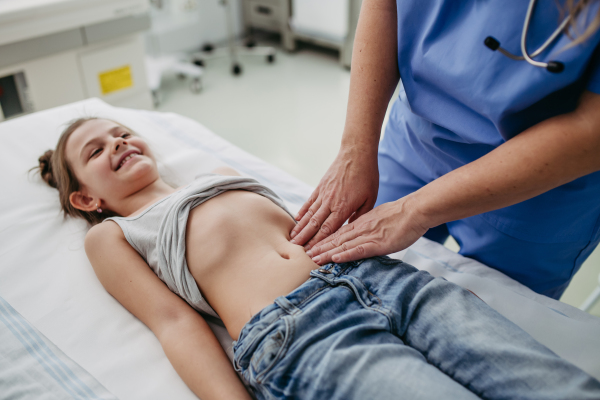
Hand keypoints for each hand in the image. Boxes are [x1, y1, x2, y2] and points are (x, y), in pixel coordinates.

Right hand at [290, 147, 378, 247]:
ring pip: (309, 214)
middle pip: (315, 224)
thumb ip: (359, 216)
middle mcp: (330, 202)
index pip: (328, 229)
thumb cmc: (367, 176)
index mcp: (343, 207)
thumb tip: (350, 230)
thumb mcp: (370, 198)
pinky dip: (302, 211)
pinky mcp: (320, 187)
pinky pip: (309, 202)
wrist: (356, 153)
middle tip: (295, 249)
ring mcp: (323, 194)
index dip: (318, 242)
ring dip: (301, 227)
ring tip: (292, 238)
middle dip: (305, 238)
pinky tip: (297, 219)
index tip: (311, 252)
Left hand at [305, 196, 428, 264]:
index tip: (313, 245)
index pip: (338, 232)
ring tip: (312, 258)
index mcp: (361, 222)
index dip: (324, 239)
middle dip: (320, 247)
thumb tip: (361, 233)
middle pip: (336, 239)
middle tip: (305, 254)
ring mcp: (368, 235)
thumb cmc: (401, 215)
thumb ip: (368, 225)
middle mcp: (361, 228)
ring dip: (327, 252)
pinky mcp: (378, 243)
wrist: (415, 210)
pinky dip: (345, 255)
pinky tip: (334, 258)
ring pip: (343, 245)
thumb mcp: (379, 218)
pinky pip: (359, 250)